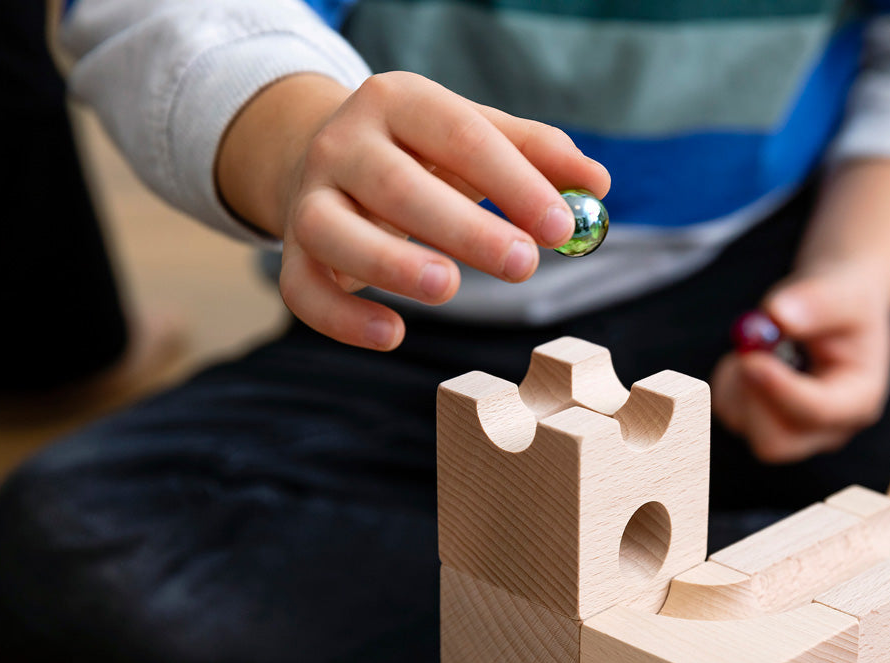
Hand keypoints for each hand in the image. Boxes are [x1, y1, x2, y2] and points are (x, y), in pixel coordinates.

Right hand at [217, 71, 608, 349]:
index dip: (512, 180)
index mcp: (397, 101)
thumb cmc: (422, 153)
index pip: (459, 134)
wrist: (325, 158)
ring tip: (450, 288)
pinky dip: (343, 318)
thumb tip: (597, 183)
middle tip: (523, 264)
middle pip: (398, 186)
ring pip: (336, 232)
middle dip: (464, 227)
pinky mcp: (292, 251)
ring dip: (393, 264)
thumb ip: (537, 154)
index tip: (560, 225)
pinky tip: (392, 334)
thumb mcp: (476, 137)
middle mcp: (344, 143)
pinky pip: (304, 289)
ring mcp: (309, 198)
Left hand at [712, 263, 889, 462]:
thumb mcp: (844, 292)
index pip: (817, 412)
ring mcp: (793, 431)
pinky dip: (729, 381)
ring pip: (744, 424)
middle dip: (751, 399)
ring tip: (764, 342)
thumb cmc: (847, 303)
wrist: (838, 309)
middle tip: (745, 353)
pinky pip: (728, 410)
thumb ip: (818, 302)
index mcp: (858, 400)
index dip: (779, 390)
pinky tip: (753, 356)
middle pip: (775, 443)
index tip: (752, 360)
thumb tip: (777, 316)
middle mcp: (826, 428)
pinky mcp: (763, 424)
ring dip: (739, 380)